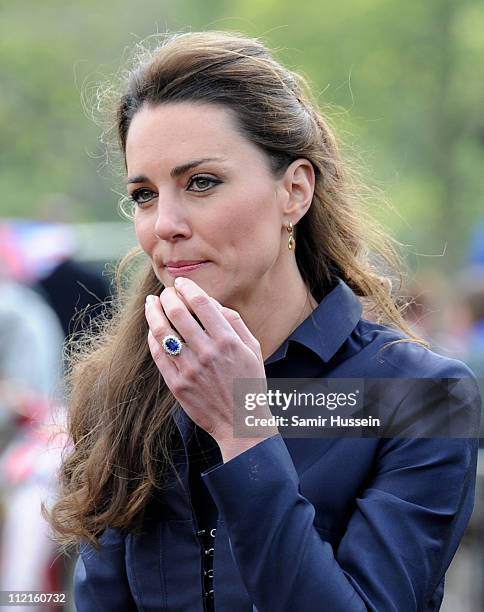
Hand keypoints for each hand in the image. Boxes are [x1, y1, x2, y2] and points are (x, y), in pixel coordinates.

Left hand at [144, 277, 276, 459]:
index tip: (181, 282)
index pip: (202, 303)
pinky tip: (153, 330)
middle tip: (165, 292)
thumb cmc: (248, 382)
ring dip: (154, 313)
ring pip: (163, 332)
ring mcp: (190, 369)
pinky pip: (158, 355)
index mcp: (229, 341)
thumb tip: (213, 303)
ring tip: (151, 304)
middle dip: (168, 297)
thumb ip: (235, 323)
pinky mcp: (177, 384)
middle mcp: (208, 353)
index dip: (188, 288)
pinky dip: (153, 338)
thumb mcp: (253, 349)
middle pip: (178, 313)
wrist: (239, 422)